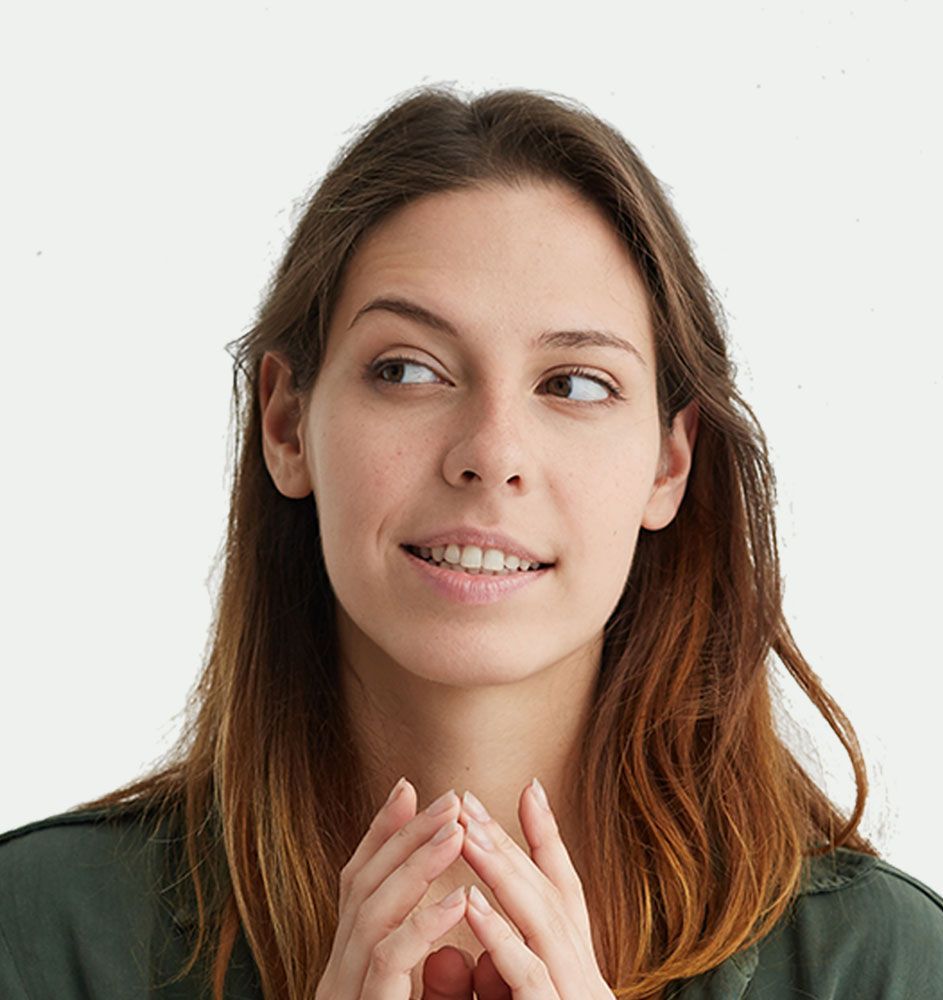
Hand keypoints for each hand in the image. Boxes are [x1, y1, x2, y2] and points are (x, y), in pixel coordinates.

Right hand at [314, 778, 473, 999]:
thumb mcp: (426, 992)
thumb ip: (431, 951)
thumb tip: (460, 899)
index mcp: (348, 965)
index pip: (356, 883)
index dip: (381, 832)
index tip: (408, 788)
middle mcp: (338, 975)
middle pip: (363, 886)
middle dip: (406, 837)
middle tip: (449, 800)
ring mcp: (345, 994)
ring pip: (372, 912)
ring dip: (417, 866)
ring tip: (457, 833)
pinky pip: (388, 958)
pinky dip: (423, 923)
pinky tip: (459, 898)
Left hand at [454, 780, 614, 998]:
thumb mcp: (515, 997)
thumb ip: (500, 962)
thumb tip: (472, 904)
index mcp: (580, 974)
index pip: (567, 895)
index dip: (549, 839)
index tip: (529, 788)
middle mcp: (587, 981)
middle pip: (550, 899)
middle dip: (508, 845)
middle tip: (468, 801)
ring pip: (544, 925)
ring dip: (501, 874)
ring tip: (466, 833)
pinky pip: (531, 976)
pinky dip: (501, 937)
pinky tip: (471, 903)